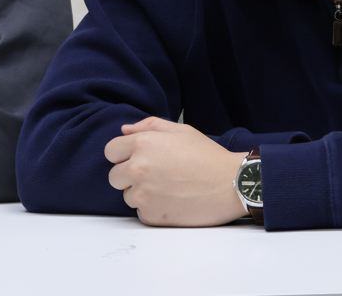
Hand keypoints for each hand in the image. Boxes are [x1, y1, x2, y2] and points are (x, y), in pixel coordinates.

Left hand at [104, 117, 248, 226]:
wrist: (231, 184)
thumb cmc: (208, 156)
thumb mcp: (180, 130)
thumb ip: (149, 126)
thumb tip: (125, 131)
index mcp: (142, 144)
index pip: (110, 151)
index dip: (123, 155)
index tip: (137, 159)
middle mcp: (137, 168)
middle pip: (114, 176)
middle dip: (129, 176)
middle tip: (155, 175)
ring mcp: (143, 194)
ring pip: (127, 196)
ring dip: (142, 194)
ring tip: (168, 188)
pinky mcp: (152, 215)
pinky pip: (141, 213)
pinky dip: (153, 209)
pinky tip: (173, 201)